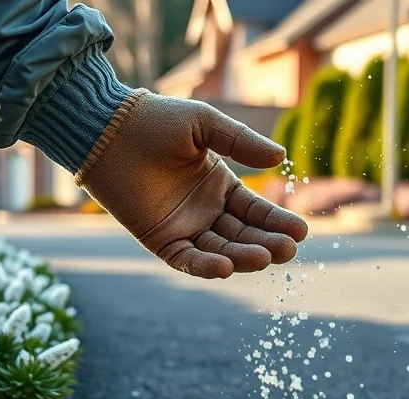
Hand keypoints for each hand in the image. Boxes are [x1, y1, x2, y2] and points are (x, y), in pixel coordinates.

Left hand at [75, 89, 307, 278]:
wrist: (107, 130)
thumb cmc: (155, 120)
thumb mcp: (204, 124)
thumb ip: (241, 141)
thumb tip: (280, 157)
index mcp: (221, 186)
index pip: (256, 210)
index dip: (278, 221)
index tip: (301, 232)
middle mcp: (206, 211)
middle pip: (244, 234)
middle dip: (267, 243)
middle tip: (288, 250)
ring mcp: (184, 228)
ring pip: (222, 250)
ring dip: (244, 256)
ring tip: (265, 257)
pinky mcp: (160, 240)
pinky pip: (187, 259)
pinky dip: (205, 266)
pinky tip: (226, 267)